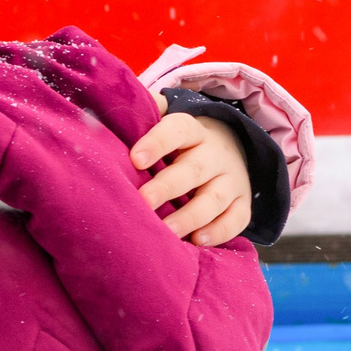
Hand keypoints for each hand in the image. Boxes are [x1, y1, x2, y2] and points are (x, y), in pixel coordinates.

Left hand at [132, 105, 253, 245]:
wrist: (228, 146)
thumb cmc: (178, 142)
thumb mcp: (166, 123)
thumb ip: (145, 115)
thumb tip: (109, 109)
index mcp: (192, 131)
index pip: (177, 131)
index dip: (157, 143)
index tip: (135, 159)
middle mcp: (214, 154)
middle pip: (194, 169)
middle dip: (167, 187)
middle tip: (144, 201)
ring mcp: (231, 179)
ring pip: (215, 198)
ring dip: (190, 216)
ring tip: (166, 231)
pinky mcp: (242, 202)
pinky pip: (237, 218)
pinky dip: (220, 232)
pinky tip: (198, 241)